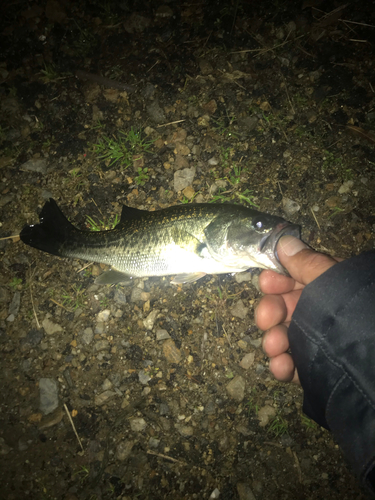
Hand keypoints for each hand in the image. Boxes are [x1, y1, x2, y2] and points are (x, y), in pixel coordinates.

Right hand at [255, 236, 338, 383]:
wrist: (368, 357)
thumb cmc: (346, 310)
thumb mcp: (326, 278)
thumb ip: (304, 262)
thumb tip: (284, 241)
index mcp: (324, 289)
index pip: (293, 281)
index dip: (276, 281)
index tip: (266, 283)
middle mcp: (317, 314)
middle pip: (282, 310)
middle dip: (269, 313)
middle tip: (266, 319)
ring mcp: (314, 342)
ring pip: (281, 338)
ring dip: (273, 341)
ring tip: (275, 346)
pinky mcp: (313, 368)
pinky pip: (291, 365)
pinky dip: (282, 366)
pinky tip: (282, 366)